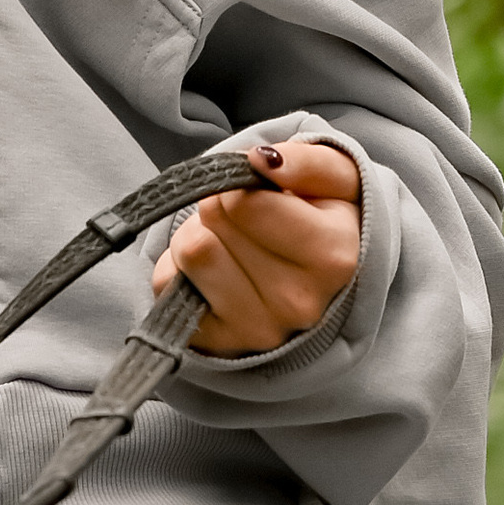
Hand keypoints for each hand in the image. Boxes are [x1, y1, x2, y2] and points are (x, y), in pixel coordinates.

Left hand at [152, 140, 362, 357]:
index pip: (246, 202)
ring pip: (191, 251)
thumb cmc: (323, 222)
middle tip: (248, 220)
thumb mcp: (335, 178)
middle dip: (222, 207)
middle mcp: (298, 303)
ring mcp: (257, 330)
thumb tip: (262, 161)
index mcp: (332, 258)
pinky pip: (168, 284)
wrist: (318, 287)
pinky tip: (215, 275)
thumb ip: (306, 161)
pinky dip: (181, 269)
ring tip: (231, 245)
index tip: (264, 192)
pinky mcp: (217, 343)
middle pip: (215, 220)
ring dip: (199, 235)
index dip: (244, 184)